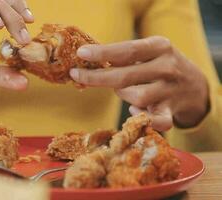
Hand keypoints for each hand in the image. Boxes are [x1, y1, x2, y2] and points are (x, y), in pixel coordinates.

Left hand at [69, 36, 208, 130]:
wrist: (195, 85)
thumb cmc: (161, 66)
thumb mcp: (149, 52)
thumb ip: (124, 56)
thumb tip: (88, 60)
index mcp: (159, 47)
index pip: (127, 50)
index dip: (102, 53)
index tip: (81, 54)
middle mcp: (167, 67)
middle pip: (125, 76)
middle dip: (97, 77)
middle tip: (77, 75)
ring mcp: (170, 90)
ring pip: (135, 97)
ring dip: (123, 95)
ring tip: (126, 90)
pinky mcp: (172, 111)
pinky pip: (156, 121)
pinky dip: (143, 119)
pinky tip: (135, 113)